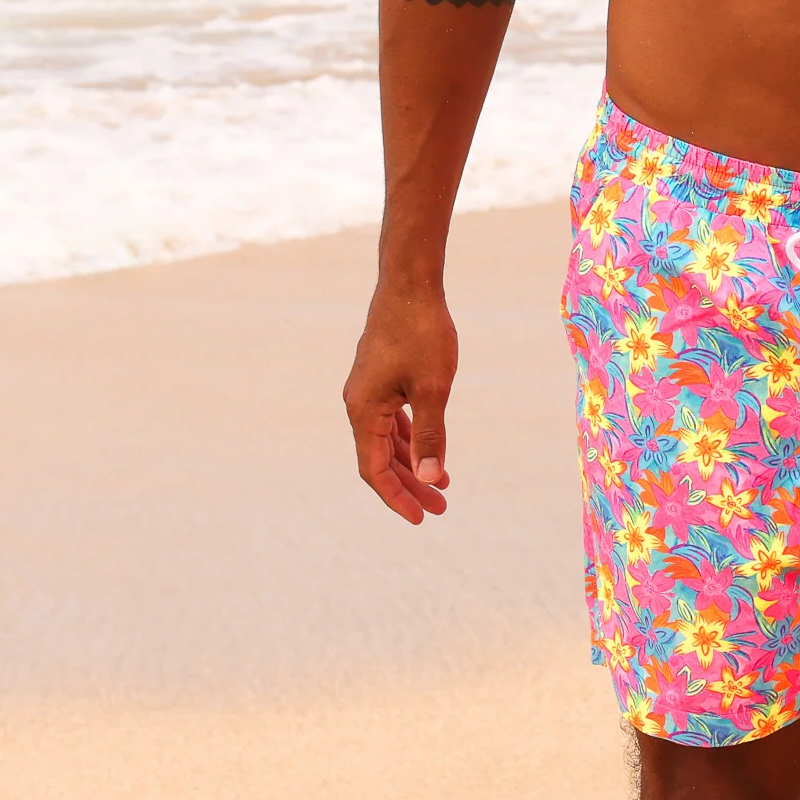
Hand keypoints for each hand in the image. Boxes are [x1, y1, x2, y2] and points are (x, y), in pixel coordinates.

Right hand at [343, 287, 458, 523]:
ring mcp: (368, 390)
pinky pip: (391, 419)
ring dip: (411, 462)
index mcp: (363, 410)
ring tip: (441, 484)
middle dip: (410, 485)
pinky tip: (429, 449)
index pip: (375, 469)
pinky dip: (410, 437)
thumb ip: (431, 434)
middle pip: (380, 458)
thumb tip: (432, 478)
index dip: (397, 497)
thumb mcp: (433, 387)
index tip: (421, 517)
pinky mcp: (380, 377)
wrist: (410, 282)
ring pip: (386, 439)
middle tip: (440, 508)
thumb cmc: (422, 331)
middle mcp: (358, 403)